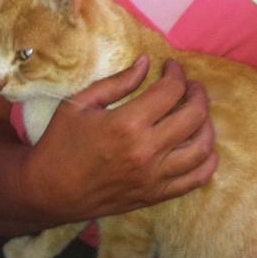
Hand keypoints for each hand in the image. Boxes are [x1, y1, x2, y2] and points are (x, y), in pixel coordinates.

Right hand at [21, 55, 217, 224]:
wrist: (49, 191)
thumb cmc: (60, 143)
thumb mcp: (81, 103)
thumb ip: (118, 82)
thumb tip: (147, 62)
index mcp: (127, 124)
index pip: (170, 91)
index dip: (176, 73)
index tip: (170, 66)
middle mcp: (146, 151)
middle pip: (194, 116)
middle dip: (197, 93)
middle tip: (189, 86)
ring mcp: (154, 177)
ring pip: (202, 148)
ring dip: (207, 124)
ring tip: (197, 112)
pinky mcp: (156, 195)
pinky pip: (196, 179)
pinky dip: (207, 160)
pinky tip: (200, 144)